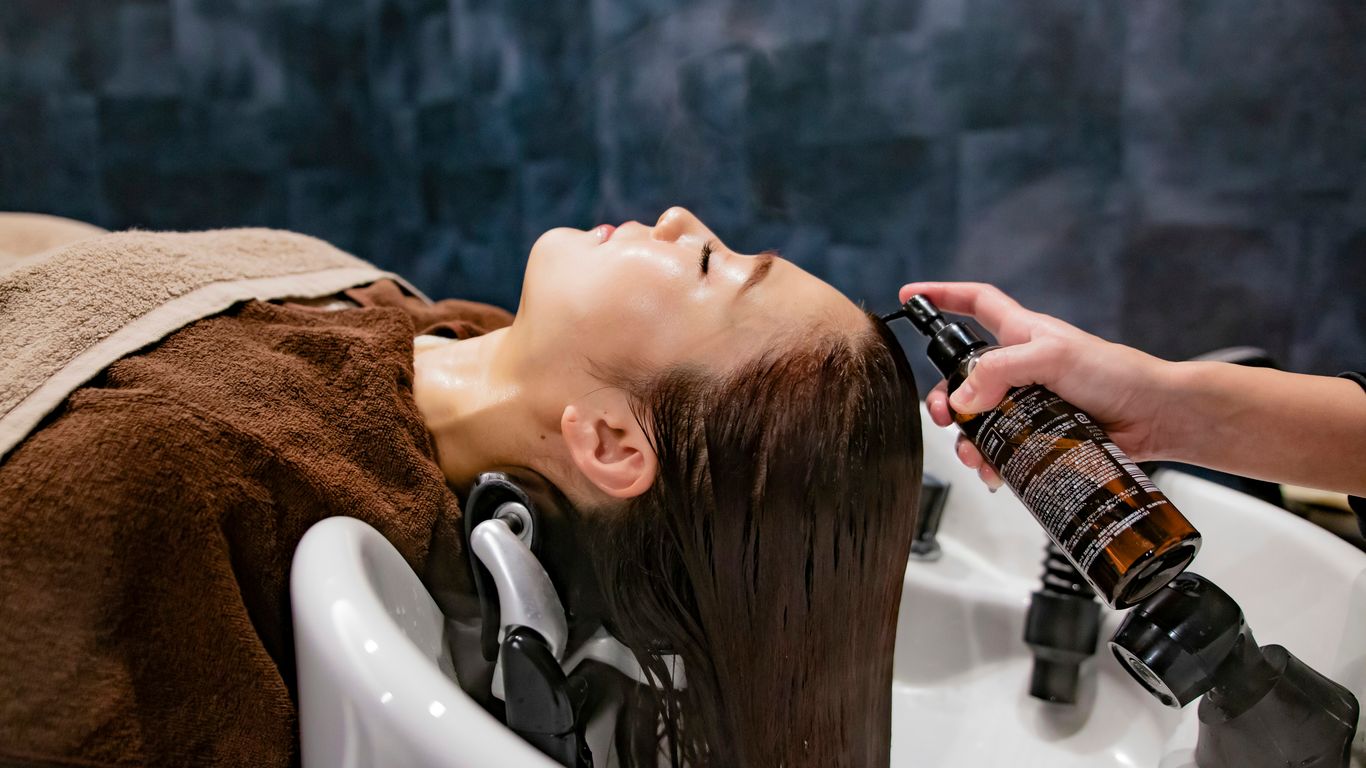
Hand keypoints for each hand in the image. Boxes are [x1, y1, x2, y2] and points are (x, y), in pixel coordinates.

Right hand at [898, 282, 1175, 488]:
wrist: (1156, 417)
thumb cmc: (1116, 374)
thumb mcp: (1053, 358)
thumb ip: (1001, 370)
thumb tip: (963, 397)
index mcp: (1021, 333)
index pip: (975, 302)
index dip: (942, 295)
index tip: (912, 296)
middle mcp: (1020, 366)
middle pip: (964, 375)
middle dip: (945, 396)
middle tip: (943, 416)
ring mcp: (1028, 402)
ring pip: (980, 418)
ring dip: (968, 438)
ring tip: (974, 454)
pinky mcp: (1039, 434)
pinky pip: (1003, 447)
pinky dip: (991, 461)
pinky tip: (993, 471)